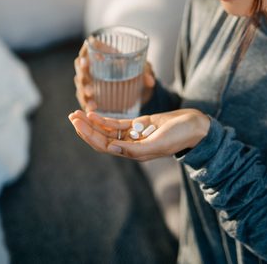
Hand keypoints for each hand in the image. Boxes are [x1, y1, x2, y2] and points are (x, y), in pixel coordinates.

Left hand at [67, 108, 210, 161]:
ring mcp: (135, 135)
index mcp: (134, 153)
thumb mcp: (158, 142)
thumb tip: (112, 147)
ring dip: (92, 123)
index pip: (105, 145)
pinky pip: (118, 124)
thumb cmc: (180, 135)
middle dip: (86, 128)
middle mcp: (131, 146)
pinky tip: (93, 113)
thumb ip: (135, 148)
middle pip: (102, 139)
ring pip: (107, 131)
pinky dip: (105, 119)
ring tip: (76, 114)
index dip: (89, 135)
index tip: (77, 122)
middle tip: (71, 116)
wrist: (195, 126)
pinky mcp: (140, 125)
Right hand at [73, 37, 155, 111]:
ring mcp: (87, 78)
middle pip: (80, 64)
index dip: (87, 50)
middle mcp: (91, 64)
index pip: (90, 46)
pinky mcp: (88, 93)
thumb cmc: (132, 68)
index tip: (90, 56)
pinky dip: (86, 102)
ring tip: (91, 92)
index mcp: (102, 51)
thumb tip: (151, 82)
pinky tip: (91, 107)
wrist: (130, 82)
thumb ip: (144, 73)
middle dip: (83, 70)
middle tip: (87, 69)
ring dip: (84, 86)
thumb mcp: (140, 68)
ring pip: (80, 81)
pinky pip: (84, 97)